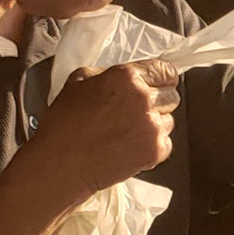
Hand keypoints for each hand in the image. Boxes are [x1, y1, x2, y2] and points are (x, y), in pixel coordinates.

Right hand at [26, 60, 180, 196]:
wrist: (61, 164)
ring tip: (127, 133)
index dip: (162, 78)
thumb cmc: (64, 123)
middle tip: (135, 113)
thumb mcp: (79, 80)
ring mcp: (152, 126)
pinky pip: (166, 143)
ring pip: (169, 120)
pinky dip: (152, 146)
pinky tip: (129, 147)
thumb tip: (130, 76)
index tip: (158, 85)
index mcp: (126, 77)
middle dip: (158, 102)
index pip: (166, 70)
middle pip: (172, 95)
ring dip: (154, 125)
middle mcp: (144, 98)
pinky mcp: (155, 150)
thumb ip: (110, 73)